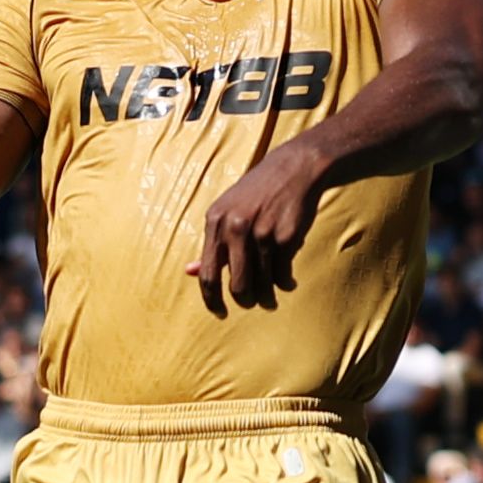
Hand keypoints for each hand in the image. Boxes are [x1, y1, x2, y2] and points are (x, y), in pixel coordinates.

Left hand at [192, 145, 323, 310]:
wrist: (293, 169)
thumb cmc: (257, 193)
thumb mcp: (227, 211)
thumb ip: (212, 243)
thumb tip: (189, 271)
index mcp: (215, 222)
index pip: (207, 274)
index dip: (212, 300)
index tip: (219, 312)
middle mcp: (235, 228)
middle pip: (237, 285)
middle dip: (245, 300)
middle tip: (252, 302)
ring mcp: (262, 233)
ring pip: (262, 284)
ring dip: (268, 297)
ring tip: (271, 298)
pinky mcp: (286, 237)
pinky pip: (283, 275)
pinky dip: (285, 283)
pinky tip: (288, 282)